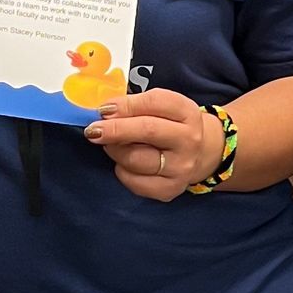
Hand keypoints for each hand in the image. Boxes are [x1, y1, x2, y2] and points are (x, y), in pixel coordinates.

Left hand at [83, 88, 223, 202]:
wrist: (200, 153)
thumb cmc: (171, 125)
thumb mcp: (162, 107)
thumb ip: (136, 106)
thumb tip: (105, 112)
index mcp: (186, 112)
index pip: (154, 103)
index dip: (125, 105)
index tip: (103, 109)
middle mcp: (188, 140)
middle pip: (147, 130)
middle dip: (114, 129)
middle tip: (93, 130)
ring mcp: (181, 167)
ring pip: (135, 158)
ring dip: (114, 150)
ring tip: (110, 145)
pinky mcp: (170, 189)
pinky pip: (134, 181)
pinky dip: (122, 170)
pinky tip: (124, 163)